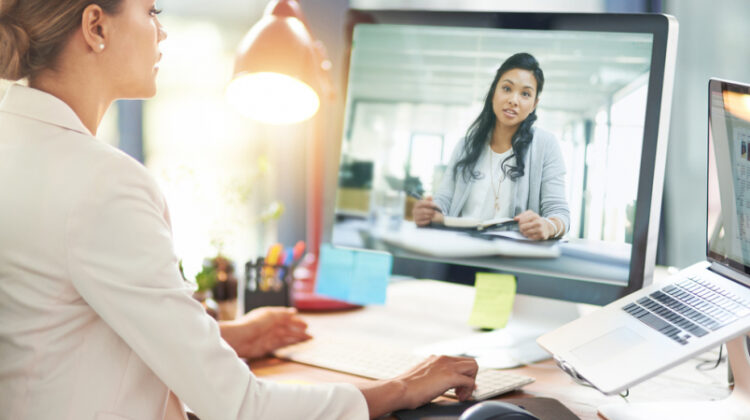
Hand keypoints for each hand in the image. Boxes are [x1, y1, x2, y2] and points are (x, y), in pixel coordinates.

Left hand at [219, 307, 311, 358]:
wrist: (239, 339)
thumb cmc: (253, 324)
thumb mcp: (270, 315)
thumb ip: (283, 314)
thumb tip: (294, 312)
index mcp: (269, 315)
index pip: (285, 317)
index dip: (295, 320)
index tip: (305, 323)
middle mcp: (270, 325)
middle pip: (287, 327)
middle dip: (298, 329)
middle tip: (309, 332)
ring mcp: (268, 336)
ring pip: (286, 336)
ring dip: (297, 337)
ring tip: (308, 338)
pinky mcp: (267, 347)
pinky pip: (281, 344)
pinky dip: (290, 343)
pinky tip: (297, 344)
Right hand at [356, 355, 477, 417]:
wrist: (400, 389)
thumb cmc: (406, 387)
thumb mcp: (421, 375)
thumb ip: (432, 374)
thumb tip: (438, 382)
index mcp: (436, 358)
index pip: (459, 361)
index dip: (462, 374)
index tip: (459, 386)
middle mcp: (443, 359)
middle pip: (470, 361)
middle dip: (470, 377)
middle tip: (461, 390)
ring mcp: (447, 366)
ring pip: (473, 367)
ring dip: (471, 382)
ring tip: (461, 394)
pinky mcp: (450, 376)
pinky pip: (470, 381)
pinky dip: (468, 391)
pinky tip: (459, 397)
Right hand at [413, 197, 443, 226]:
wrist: (425, 218)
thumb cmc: (427, 209)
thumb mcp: (428, 204)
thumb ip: (429, 200)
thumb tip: (430, 196)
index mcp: (417, 205)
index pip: (422, 203)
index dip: (429, 204)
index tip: (435, 205)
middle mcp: (414, 210)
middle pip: (423, 210)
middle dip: (430, 211)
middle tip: (435, 212)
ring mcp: (415, 216)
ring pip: (423, 216)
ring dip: (430, 216)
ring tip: (433, 215)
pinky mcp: (417, 222)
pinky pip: (423, 222)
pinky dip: (427, 221)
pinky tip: (430, 219)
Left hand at [514, 210, 553, 239]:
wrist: (547, 226)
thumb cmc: (537, 220)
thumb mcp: (530, 215)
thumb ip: (522, 215)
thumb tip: (515, 219)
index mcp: (534, 216)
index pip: (521, 220)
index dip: (519, 223)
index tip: (520, 223)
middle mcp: (538, 222)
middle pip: (522, 227)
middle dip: (521, 228)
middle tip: (523, 228)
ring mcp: (540, 229)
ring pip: (526, 233)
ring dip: (525, 232)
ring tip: (527, 230)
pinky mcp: (542, 235)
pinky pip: (530, 237)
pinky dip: (529, 236)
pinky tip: (531, 234)